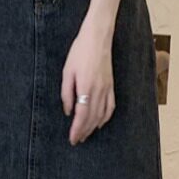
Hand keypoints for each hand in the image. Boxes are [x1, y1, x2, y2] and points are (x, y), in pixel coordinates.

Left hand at [61, 20, 115, 145]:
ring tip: (86, 135)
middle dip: (84, 131)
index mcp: (86, 88)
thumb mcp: (67, 72)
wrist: (98, 37)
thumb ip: (66, 93)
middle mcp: (99, 91)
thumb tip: (67, 111)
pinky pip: (110, 106)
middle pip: (92, 118)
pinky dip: (105, 118)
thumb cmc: (80, 52)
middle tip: (77, 140)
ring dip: (93, 127)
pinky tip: (100, 124)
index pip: (82, 115)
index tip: (72, 139)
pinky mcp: (111, 85)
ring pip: (101, 115)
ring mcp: (107, 89)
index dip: (77, 129)